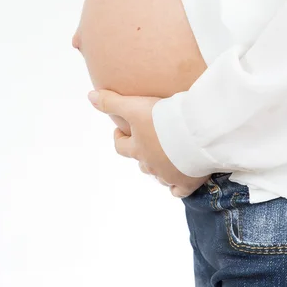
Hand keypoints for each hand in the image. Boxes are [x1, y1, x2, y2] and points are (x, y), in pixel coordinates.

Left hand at [87, 89, 212, 197]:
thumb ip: (112, 101)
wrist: (196, 133)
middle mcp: (150, 165)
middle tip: (149, 138)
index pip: (121, 147)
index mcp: (137, 148)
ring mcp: (169, 175)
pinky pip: (178, 190)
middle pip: (141, 162)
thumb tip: (90, 96)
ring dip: (159, 166)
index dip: (119, 138)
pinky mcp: (188, 182)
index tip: (120, 130)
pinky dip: (176, 185)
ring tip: (166, 154)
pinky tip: (179, 179)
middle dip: (142, 152)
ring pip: (158, 175)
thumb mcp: (134, 106)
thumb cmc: (164, 119)